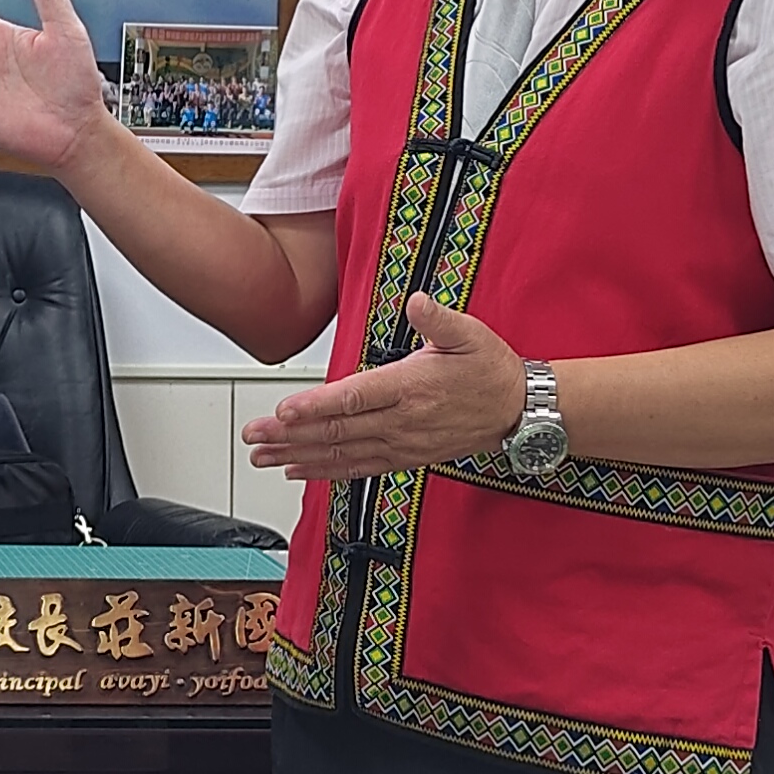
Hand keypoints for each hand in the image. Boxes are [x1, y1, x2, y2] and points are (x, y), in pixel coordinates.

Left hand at [242, 296, 526, 481]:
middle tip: (253, 435)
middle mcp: (402, 421)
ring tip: (262, 457)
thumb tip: (417, 302)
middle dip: (290, 435)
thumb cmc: (491, 369)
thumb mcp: (469, 333)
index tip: (283, 411)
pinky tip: (298, 470)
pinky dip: (326, 471)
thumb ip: (438, 319)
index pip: (355, 399)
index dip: (316, 406)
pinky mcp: (405, 457)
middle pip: (337, 430)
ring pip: (341, 453)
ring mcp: (402, 443)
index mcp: (411, 387)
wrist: (519, 411)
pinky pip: (359, 468)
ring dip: (298, 456)